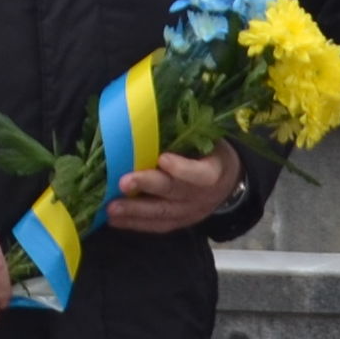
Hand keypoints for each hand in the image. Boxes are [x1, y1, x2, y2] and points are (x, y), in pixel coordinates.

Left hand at [104, 142, 240, 234]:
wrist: (229, 184)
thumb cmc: (211, 154)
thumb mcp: (211, 141)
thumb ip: (189, 135)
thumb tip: (154, 112)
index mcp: (213, 171)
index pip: (200, 173)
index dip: (182, 168)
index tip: (163, 158)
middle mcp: (201, 195)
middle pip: (173, 192)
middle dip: (147, 187)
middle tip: (123, 183)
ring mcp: (189, 212)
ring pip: (161, 213)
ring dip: (134, 210)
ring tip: (110, 208)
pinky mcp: (178, 222)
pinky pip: (156, 226)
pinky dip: (134, 223)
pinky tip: (114, 220)